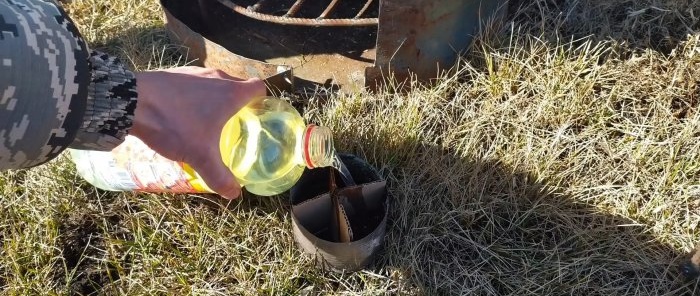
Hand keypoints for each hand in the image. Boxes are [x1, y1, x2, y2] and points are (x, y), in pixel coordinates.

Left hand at [131, 66, 265, 198]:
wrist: (131, 101)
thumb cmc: (174, 124)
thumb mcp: (200, 155)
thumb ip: (219, 176)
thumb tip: (234, 194)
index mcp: (231, 92)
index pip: (259, 88)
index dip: (262, 102)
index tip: (257, 116)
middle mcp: (217, 76)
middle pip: (238, 85)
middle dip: (239, 103)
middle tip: (234, 124)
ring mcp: (196, 72)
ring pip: (216, 83)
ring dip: (217, 98)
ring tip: (209, 120)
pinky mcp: (176, 73)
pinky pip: (195, 84)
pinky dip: (196, 96)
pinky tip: (184, 113)